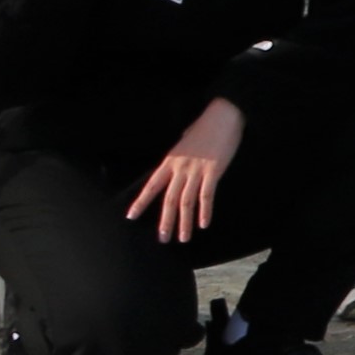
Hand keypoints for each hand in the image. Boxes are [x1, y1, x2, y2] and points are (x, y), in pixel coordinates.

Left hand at [129, 98, 247, 246]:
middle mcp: (180, 168)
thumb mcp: (186, 140)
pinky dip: (205, 211)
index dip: (141, 202)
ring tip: (183, 238)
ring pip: (186, 202)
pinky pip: (207, 196)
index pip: (152, 186)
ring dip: (184, 223)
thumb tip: (181, 158)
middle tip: (163, 238)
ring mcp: (196, 170)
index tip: (131, 216)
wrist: (223, 116)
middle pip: (169, 200)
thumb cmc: (206, 125)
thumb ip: (181, 154)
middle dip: (165, 222)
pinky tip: (204, 224)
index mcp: (170, 161)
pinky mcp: (213, 172)